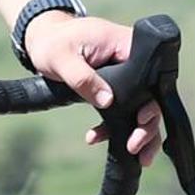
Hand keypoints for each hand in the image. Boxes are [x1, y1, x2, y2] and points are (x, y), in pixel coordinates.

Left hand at [26, 11, 163, 167]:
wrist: (43, 40)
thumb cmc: (53, 43)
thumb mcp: (62, 58)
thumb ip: (84, 78)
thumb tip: (107, 101)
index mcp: (126, 45)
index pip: (150, 76)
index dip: (150, 103)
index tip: (140, 122)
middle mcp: (131, 59)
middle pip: (151, 96)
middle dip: (147, 126)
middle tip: (136, 148)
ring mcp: (125, 74)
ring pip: (141, 106)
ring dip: (137, 132)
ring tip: (134, 155)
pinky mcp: (115, 85)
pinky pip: (122, 109)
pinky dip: (114, 127)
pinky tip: (94, 137)